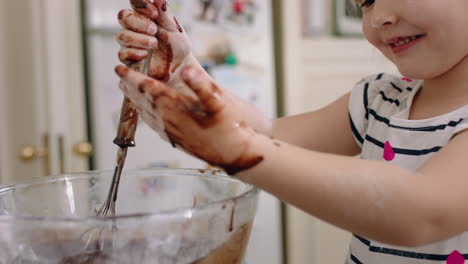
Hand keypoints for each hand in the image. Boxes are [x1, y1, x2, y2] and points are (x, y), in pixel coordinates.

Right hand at [117, 0, 202, 90]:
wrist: (180, 67)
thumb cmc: (177, 46)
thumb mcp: (175, 29)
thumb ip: (165, 14)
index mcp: (145, 16)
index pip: (135, 3)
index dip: (141, 4)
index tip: (155, 13)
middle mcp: (135, 28)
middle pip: (123, 17)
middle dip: (138, 22)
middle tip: (154, 29)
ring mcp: (130, 43)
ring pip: (121, 36)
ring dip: (138, 38)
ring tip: (154, 43)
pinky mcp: (129, 59)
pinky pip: (123, 54)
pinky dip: (134, 52)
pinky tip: (145, 54)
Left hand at [117, 0, 271, 138]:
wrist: (233, 154)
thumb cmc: (229, 126)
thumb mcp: (218, 102)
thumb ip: (201, 85)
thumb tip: (186, 70)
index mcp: (176, 109)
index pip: (148, 90)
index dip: (133, 78)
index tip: (119, 69)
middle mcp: (169, 122)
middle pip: (142, 101)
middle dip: (129, 87)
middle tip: (119, 76)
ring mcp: (170, 132)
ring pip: (145, 113)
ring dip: (134, 100)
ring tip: (127, 90)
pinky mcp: (175, 140)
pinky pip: (152, 125)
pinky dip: (144, 114)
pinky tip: (145, 112)